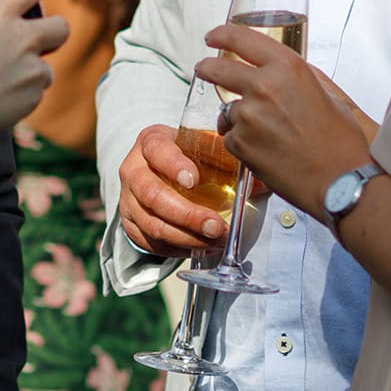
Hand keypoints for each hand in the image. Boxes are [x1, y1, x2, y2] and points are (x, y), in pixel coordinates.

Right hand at [0, 0, 67, 137]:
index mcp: (0, 11)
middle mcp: (24, 39)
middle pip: (61, 26)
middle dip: (51, 29)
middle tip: (29, 36)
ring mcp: (32, 71)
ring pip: (48, 66)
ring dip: (33, 68)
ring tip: (6, 74)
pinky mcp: (32, 100)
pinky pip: (36, 94)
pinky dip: (22, 94)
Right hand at [117, 122, 228, 255]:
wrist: (159, 170)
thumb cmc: (187, 156)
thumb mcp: (204, 147)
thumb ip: (228, 158)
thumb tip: (262, 182)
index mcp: (151, 143)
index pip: (157, 151)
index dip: (173, 166)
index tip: (195, 181)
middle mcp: (133, 170)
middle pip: (152, 194)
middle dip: (187, 215)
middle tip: (217, 226)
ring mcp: (128, 199)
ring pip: (152, 224)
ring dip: (187, 237)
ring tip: (216, 240)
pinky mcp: (130, 224)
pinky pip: (151, 242)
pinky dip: (178, 248)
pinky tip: (200, 246)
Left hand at [197, 25, 372, 218]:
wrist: (340, 182)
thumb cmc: (341, 142)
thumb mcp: (328, 94)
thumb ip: (297, 77)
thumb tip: (277, 70)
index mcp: (288, 68)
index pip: (242, 39)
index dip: (223, 35)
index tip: (213, 37)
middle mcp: (264, 86)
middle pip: (219, 69)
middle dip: (207, 67)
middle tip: (203, 68)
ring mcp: (248, 115)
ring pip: (227, 110)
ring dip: (237, 118)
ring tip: (267, 135)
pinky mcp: (239, 143)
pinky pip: (231, 137)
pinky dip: (241, 143)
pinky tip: (266, 151)